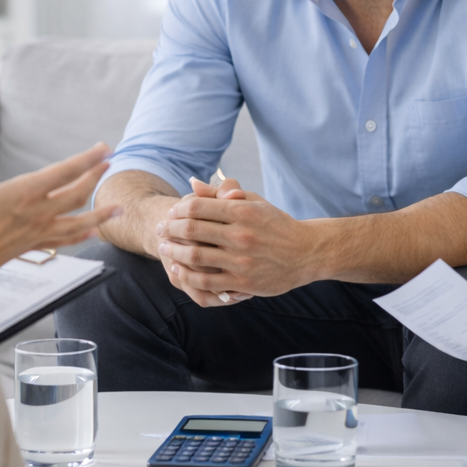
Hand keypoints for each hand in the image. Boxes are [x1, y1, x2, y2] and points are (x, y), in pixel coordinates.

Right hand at [0, 137, 121, 277]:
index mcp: (24, 192)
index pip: (64, 171)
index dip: (87, 159)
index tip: (104, 149)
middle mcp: (38, 211)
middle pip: (77, 193)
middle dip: (96, 177)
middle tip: (110, 163)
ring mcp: (38, 231)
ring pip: (78, 222)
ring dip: (101, 214)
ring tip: (120, 208)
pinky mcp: (34, 245)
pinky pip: (64, 241)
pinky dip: (81, 236)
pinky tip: (93, 232)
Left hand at [156, 184, 317, 301]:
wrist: (306, 253)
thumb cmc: (276, 224)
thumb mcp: (253, 203)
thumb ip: (222, 194)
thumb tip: (192, 183)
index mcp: (241, 211)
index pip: (196, 206)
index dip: (176, 210)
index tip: (170, 213)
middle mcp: (240, 235)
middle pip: (191, 229)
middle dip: (169, 229)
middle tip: (160, 230)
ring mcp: (241, 260)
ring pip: (195, 256)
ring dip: (173, 252)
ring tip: (164, 249)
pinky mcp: (242, 283)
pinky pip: (206, 281)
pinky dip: (188, 276)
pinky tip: (178, 270)